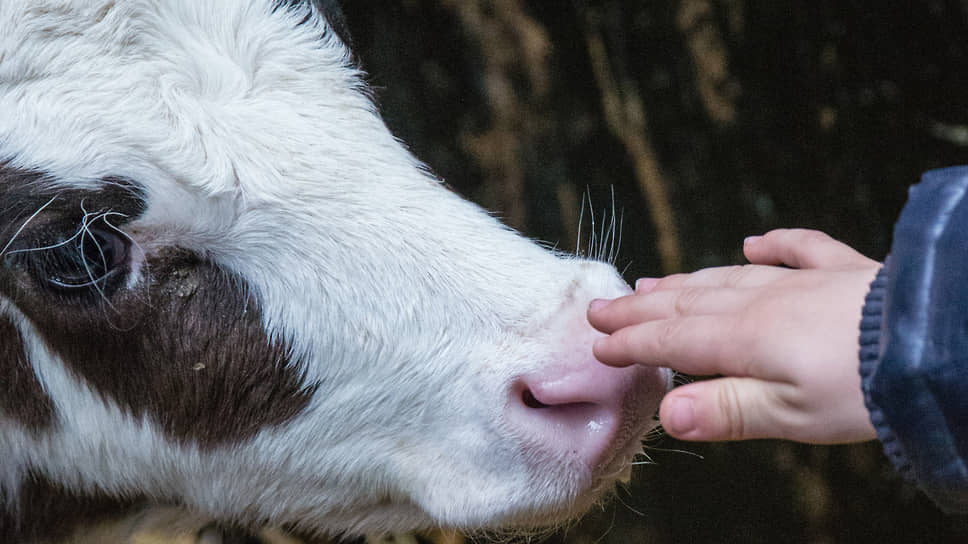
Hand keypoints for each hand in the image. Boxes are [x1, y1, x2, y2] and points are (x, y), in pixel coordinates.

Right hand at [588, 229, 880, 443]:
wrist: (935, 343)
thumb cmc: (863, 388)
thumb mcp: (790, 415)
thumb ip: (725, 410)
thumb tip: (665, 414)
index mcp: (744, 339)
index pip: (672, 341)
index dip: (632, 343)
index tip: (598, 345)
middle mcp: (762, 303)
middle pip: (687, 303)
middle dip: (640, 308)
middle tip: (602, 308)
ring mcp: (802, 281)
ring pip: (726, 278)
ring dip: (684, 281)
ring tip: (652, 283)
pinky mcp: (843, 272)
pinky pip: (800, 249)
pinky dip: (773, 245)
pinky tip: (754, 243)